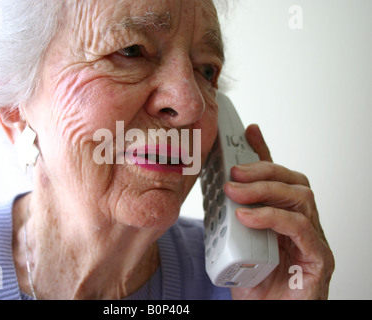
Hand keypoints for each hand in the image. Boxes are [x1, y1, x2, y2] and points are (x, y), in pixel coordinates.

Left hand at [225, 124, 334, 299]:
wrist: (268, 316)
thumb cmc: (255, 284)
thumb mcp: (237, 243)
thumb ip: (235, 217)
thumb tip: (221, 193)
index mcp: (286, 217)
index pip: (280, 177)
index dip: (265, 152)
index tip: (248, 132)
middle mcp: (303, 224)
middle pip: (295, 181)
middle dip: (262, 171)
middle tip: (233, 172)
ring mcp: (313, 241)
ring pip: (301, 198)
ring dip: (265, 189)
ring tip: (235, 192)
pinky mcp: (319, 260)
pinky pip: (301, 228)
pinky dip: (273, 217)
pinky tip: (247, 217)